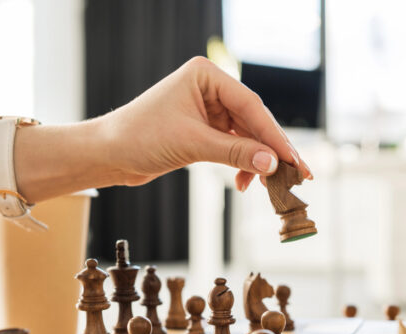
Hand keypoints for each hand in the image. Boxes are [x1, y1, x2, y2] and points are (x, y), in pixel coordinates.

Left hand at [92, 56, 312, 190]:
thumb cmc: (139, 137)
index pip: (250, 105)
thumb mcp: (192, 144)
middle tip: (297, 173)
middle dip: (271, 150)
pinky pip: (233, 146)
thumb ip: (235, 153)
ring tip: (268, 185)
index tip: (292, 159)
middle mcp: (209, 88)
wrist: (108, 155)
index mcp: (206, 76)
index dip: (274, 135)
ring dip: (256, 161)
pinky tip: (244, 181)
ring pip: (245, 136)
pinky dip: (241, 164)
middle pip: (253, 120)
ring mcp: (207, 109)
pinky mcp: (203, 130)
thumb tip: (272, 164)